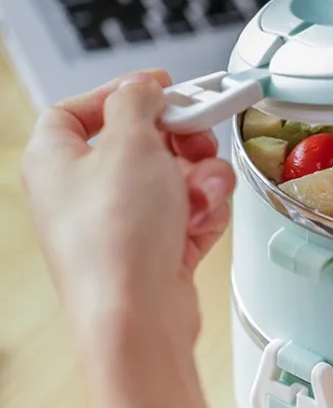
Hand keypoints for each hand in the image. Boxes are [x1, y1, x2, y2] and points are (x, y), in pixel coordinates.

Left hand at [21, 70, 235, 352]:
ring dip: (199, 179)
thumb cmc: (116, 242)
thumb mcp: (130, 144)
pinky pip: (187, 213)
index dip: (123, 94)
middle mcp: (82, 193)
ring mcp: (119, 224)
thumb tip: (142, 89)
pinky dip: (202, 212)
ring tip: (201, 193)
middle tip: (197, 137)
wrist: (137, 318)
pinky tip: (200, 221)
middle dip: (180, 141)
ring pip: (173, 178)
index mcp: (54, 160)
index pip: (82, 108)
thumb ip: (137, 102)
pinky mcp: (153, 249)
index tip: (162, 89)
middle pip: (140, 142)